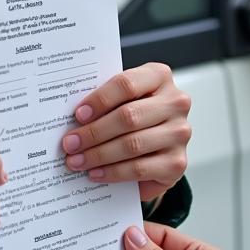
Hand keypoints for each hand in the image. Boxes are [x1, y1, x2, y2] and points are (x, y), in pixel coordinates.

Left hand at [62, 62, 190, 200]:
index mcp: (159, 76)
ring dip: (99, 155)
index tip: (78, 114)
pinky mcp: (177, 162)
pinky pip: (139, 168)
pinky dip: (113, 172)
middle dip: (93, 132)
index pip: (127, 84)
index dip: (100, 99)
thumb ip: (106, 102)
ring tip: (76, 161)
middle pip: (128, 116)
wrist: (159, 143)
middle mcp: (176, 102)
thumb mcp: (123, 99)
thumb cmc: (135, 113)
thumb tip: (72, 120)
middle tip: (70, 143)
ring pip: (132, 144)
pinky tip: (96, 173)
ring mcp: (180, 133)